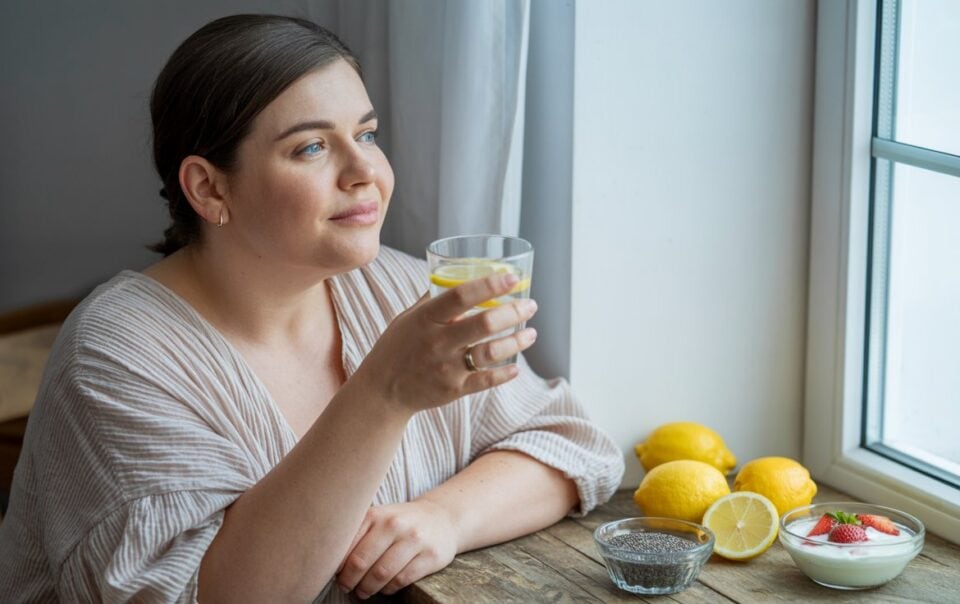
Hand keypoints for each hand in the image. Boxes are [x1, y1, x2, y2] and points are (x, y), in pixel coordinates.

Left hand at [335, 500, 458, 598]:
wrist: (441, 518)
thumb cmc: (400, 522)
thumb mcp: (378, 519)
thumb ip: (356, 534)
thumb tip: (331, 564)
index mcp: (376, 515)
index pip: (346, 545)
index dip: (337, 565)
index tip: (335, 574)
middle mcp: (394, 524)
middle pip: (361, 562)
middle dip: (349, 580)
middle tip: (347, 587)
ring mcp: (414, 539)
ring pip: (381, 574)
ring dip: (368, 588)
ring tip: (363, 591)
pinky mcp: (430, 555)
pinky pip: (402, 580)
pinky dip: (389, 589)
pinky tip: (385, 588)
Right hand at [353, 272, 537, 413]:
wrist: (382, 390)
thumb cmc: (398, 347)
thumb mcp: (409, 318)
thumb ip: (434, 300)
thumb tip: (458, 275)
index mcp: (426, 318)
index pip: (460, 295)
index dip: (489, 285)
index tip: (512, 278)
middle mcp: (437, 342)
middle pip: (483, 324)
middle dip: (513, 312)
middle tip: (530, 305)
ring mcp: (446, 368)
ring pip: (490, 353)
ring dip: (516, 342)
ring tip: (531, 334)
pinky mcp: (453, 390)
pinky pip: (485, 380)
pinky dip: (504, 373)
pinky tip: (515, 367)